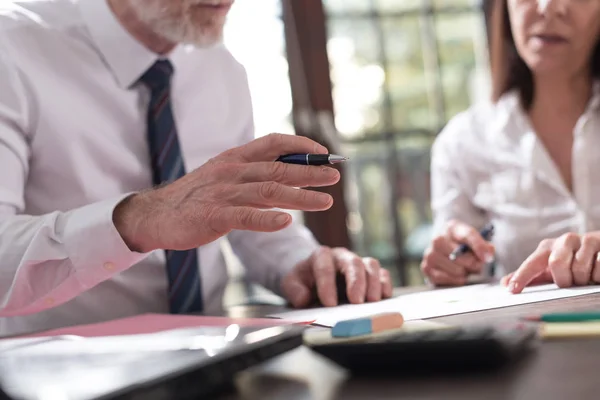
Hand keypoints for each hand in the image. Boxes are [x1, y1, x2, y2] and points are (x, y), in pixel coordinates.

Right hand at [114, 134, 340, 251]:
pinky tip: (286, 223)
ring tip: (325, 201)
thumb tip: (290, 173)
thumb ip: (253, 173)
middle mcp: (232, 171)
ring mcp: (222, 193)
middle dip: (310, 171)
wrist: (155, 214)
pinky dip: (266, 220)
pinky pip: (244, 217)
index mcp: (235, 158)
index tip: (324, 153)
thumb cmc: (195, 196)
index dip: (301, 146)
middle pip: (278, 168)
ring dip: (300, 196)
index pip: (274, 143)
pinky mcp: (212, 216)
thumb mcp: (224, 176)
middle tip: (335, 176)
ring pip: (268, 191)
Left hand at [281, 247, 393, 307]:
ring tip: (373, 302)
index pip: (325, 267)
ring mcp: (358, 263)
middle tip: (357, 302)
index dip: (327, 285)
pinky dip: (385, 284)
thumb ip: (294, 290)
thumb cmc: (304, 281)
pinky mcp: (370, 273)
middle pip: (353, 263)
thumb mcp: (291, 284)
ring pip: (371, 266)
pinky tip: (384, 298)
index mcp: (321, 256)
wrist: (313, 278)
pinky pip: (382, 274)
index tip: (329, 303)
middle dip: (356, 282)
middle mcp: (342, 257)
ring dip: (374, 283)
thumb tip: (304, 298)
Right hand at [420, 220, 494, 285]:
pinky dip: (456, 280)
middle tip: (475, 264)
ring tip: (463, 268)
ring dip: (465, 273)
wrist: (444, 250)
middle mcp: (438, 239)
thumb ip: (484, 246)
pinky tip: (455, 274)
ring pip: (458, 271)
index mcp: (452, 228)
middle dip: (474, 264)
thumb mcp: (474, 240)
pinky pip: (449, 279)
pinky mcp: (426, 268)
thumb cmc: (462, 245)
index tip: (488, 258)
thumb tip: (488, 254)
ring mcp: (430, 254)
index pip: (468, 235)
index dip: (479, 247)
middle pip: (464, 258)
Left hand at [503, 232, 599, 293]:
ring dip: (584, 279)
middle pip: (557, 264)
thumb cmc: (574, 261)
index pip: (531, 263)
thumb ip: (530, 275)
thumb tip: (504, 283)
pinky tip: (597, 273)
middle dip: (564, 279)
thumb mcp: (552, 268)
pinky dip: (597, 275)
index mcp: (548, 248)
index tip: (512, 290)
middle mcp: (564, 240)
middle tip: (571, 282)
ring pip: (580, 268)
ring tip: (586, 276)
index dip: (521, 276)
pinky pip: (598, 267)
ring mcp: (584, 240)